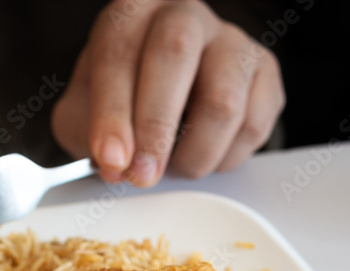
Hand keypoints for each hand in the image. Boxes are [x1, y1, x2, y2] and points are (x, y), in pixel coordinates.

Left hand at [51, 0, 284, 186]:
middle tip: (143, 175)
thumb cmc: (122, 98)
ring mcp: (231, 40)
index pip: (119, 52)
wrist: (165, 93)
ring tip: (173, 169)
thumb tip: (115, 166)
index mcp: (133, 12)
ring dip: (194, 153)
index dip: (113, 112)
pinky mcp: (264, 71)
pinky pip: (254, 125)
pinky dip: (224, 158)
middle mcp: (184, 14)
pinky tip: (202, 156)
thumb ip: (89, 135)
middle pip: (175, 54)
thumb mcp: (85, 111)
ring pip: (223, 100)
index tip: (111, 159)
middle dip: (155, 128)